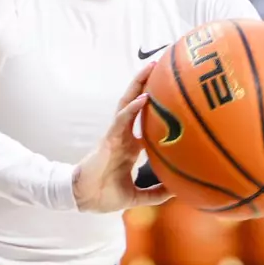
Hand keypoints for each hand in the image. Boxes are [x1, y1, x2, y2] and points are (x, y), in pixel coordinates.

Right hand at [72, 62, 171, 212]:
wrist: (84, 200)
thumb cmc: (105, 195)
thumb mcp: (137, 196)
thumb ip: (156, 193)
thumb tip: (179, 192)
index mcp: (131, 146)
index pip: (147, 121)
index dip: (159, 108)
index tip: (176, 96)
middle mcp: (125, 135)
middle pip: (137, 103)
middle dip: (147, 84)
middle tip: (164, 65)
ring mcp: (116, 134)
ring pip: (128, 103)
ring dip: (139, 85)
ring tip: (152, 67)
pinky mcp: (109, 138)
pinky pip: (121, 119)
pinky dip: (132, 108)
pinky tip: (144, 97)